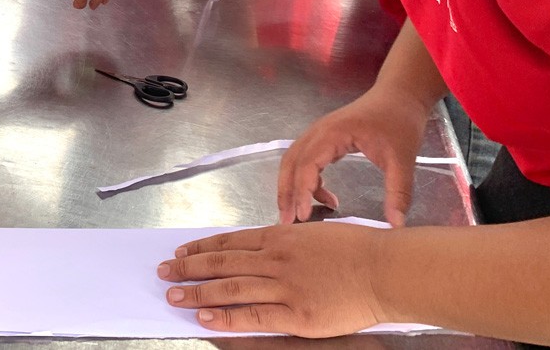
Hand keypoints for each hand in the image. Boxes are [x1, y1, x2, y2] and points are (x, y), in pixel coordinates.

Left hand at [157, 221, 387, 336]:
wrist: (385, 269)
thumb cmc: (359, 250)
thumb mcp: (316, 234)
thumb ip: (287, 242)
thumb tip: (262, 249)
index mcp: (281, 236)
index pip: (230, 241)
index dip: (202, 247)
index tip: (181, 251)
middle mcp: (276, 258)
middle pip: (222, 262)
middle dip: (189, 267)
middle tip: (164, 271)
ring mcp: (285, 285)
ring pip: (231, 287)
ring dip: (197, 290)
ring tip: (172, 294)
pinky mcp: (296, 314)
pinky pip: (253, 315)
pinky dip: (225, 315)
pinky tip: (204, 315)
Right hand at [278, 84, 429, 227]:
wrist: (401, 95)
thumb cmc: (399, 121)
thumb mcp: (402, 159)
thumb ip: (398, 192)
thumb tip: (396, 225)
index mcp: (333, 133)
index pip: (307, 164)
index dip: (302, 191)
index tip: (303, 216)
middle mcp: (319, 132)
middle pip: (291, 162)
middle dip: (286, 192)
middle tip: (286, 221)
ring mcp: (320, 133)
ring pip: (294, 161)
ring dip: (291, 186)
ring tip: (296, 214)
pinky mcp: (326, 138)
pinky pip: (306, 159)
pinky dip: (307, 180)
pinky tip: (326, 198)